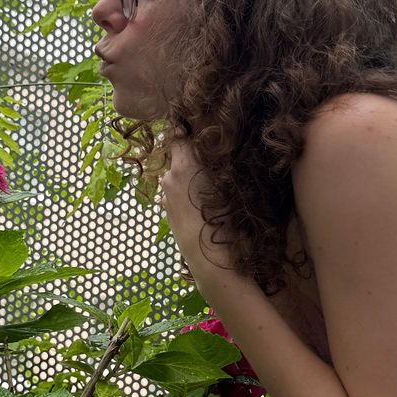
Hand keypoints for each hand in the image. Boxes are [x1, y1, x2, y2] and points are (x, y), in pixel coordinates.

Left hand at [159, 138, 230, 269]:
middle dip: (193, 155)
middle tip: (215, 160)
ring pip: (178, 176)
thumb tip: (217, 144)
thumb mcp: (229, 185)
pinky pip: (177, 193)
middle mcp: (169, 179)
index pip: (180, 135)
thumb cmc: (227, 223)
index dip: (192, 132)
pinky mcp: (168, 214)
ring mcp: (166, 198)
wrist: (212, 264)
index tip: (206, 133)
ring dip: (191, 176)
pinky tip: (205, 204)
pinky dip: (188, 192)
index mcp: (183, 167)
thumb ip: (218, 161)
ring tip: (213, 186)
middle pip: (178, 155)